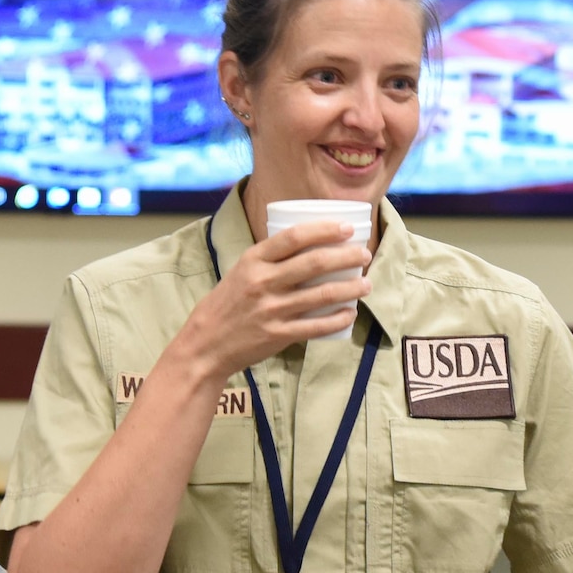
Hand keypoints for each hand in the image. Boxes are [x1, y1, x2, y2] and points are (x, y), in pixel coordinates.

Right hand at [174, 221, 372, 379]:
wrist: (206, 344)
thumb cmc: (229, 303)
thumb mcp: (242, 271)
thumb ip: (271, 259)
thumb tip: (311, 244)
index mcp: (253, 260)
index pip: (293, 237)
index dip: (324, 230)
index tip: (347, 228)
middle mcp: (262, 282)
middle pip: (314, 263)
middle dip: (346, 256)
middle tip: (364, 254)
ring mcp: (271, 310)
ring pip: (322, 295)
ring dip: (350, 288)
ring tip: (367, 283)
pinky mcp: (278, 335)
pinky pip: (316, 326)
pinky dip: (338, 319)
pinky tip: (350, 313)